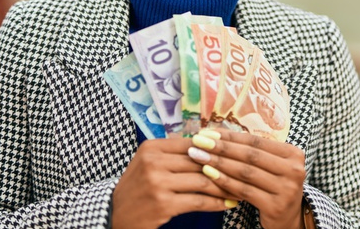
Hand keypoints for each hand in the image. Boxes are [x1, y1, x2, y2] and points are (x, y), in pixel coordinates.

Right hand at [111, 137, 240, 228]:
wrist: (114, 216)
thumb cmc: (137, 189)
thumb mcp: (148, 164)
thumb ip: (174, 154)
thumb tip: (213, 146)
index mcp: (151, 147)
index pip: (193, 144)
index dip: (216, 149)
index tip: (235, 154)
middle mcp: (153, 161)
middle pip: (200, 161)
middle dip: (225, 168)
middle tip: (245, 173)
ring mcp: (157, 183)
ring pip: (202, 180)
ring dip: (225, 186)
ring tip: (240, 189)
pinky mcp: (163, 204)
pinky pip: (199, 200)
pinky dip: (217, 203)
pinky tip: (229, 204)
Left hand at [187, 129, 305, 228]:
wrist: (288, 219)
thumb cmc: (273, 186)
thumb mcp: (269, 166)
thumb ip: (250, 151)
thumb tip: (215, 134)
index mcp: (293, 154)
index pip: (256, 141)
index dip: (230, 136)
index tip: (207, 132)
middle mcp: (294, 170)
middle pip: (250, 155)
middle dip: (221, 147)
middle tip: (198, 141)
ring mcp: (287, 189)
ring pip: (246, 172)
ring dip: (218, 163)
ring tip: (198, 156)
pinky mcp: (276, 207)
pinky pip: (244, 190)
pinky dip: (224, 181)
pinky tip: (208, 174)